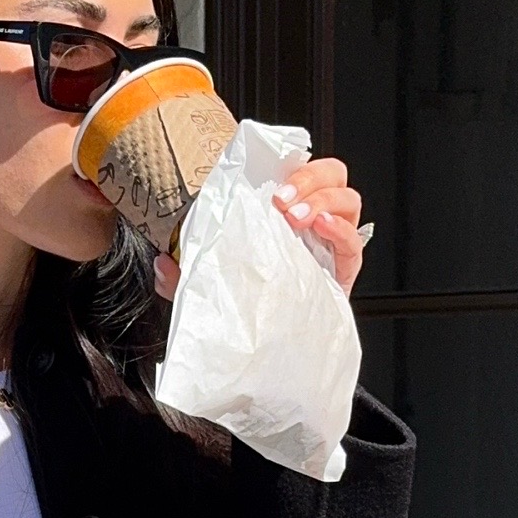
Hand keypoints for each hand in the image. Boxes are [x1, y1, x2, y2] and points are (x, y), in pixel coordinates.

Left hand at [151, 155, 368, 300]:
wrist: (269, 353)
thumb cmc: (245, 306)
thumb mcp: (206, 285)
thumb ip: (182, 274)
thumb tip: (163, 263)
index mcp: (281, 212)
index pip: (294, 169)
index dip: (285, 163)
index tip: (263, 175)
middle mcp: (310, 220)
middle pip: (329, 174)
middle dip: (307, 177)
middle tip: (281, 199)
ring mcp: (330, 242)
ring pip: (346, 198)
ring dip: (322, 199)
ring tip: (295, 218)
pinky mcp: (344, 270)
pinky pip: (354, 242)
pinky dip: (340, 230)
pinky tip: (321, 228)